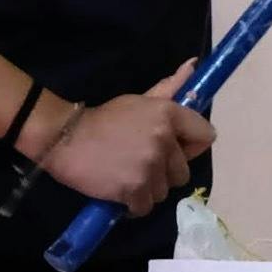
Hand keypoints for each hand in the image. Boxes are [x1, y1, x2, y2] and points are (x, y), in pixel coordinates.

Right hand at [38, 84, 216, 214]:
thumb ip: (168, 87)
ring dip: (147, 188)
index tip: (172, 148)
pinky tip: (119, 189)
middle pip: (183, 172)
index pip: (206, 136)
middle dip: (164, 172)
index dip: (190, 145)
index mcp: (168, 114)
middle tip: (139, 162)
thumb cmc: (103, 118)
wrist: (66, 137)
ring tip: (125, 174)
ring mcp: (150, 167)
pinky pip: (146, 206)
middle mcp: (164, 140)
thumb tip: (193, 64)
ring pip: (164, 191)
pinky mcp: (136, 190)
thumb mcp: (137, 100)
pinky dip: (133, 203)